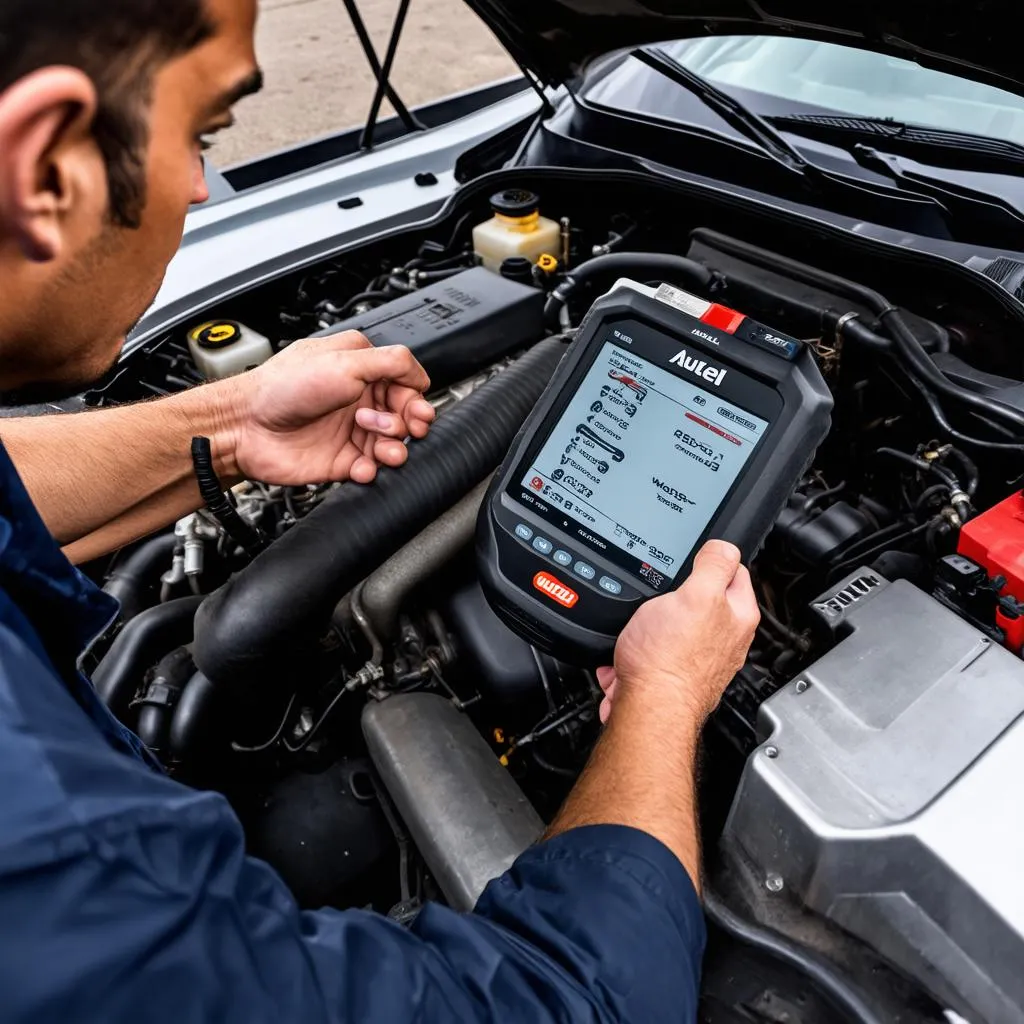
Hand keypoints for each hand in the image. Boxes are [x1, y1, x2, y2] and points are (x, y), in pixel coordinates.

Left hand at [218, 332, 434, 484]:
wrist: (246, 426)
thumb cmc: (282, 389)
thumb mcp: (344, 360)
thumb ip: (390, 362)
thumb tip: (420, 372)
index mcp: (360, 370)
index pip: (406, 385)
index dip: (414, 398)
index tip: (415, 408)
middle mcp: (357, 400)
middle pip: (405, 416)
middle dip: (409, 423)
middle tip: (403, 427)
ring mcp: (350, 431)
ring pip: (393, 445)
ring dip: (395, 449)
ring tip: (382, 448)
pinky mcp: (341, 461)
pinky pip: (371, 469)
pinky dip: (372, 470)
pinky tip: (362, 466)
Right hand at [597, 540, 758, 724]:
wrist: (646, 709)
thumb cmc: (669, 659)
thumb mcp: (695, 595)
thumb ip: (714, 565)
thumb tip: (724, 546)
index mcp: (738, 616)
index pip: (734, 572)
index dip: (709, 560)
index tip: (691, 561)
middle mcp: (725, 639)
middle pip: (698, 600)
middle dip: (670, 598)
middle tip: (658, 602)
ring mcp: (699, 659)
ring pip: (668, 627)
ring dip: (647, 629)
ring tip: (640, 633)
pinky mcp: (673, 676)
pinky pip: (649, 653)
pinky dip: (636, 653)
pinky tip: (629, 656)